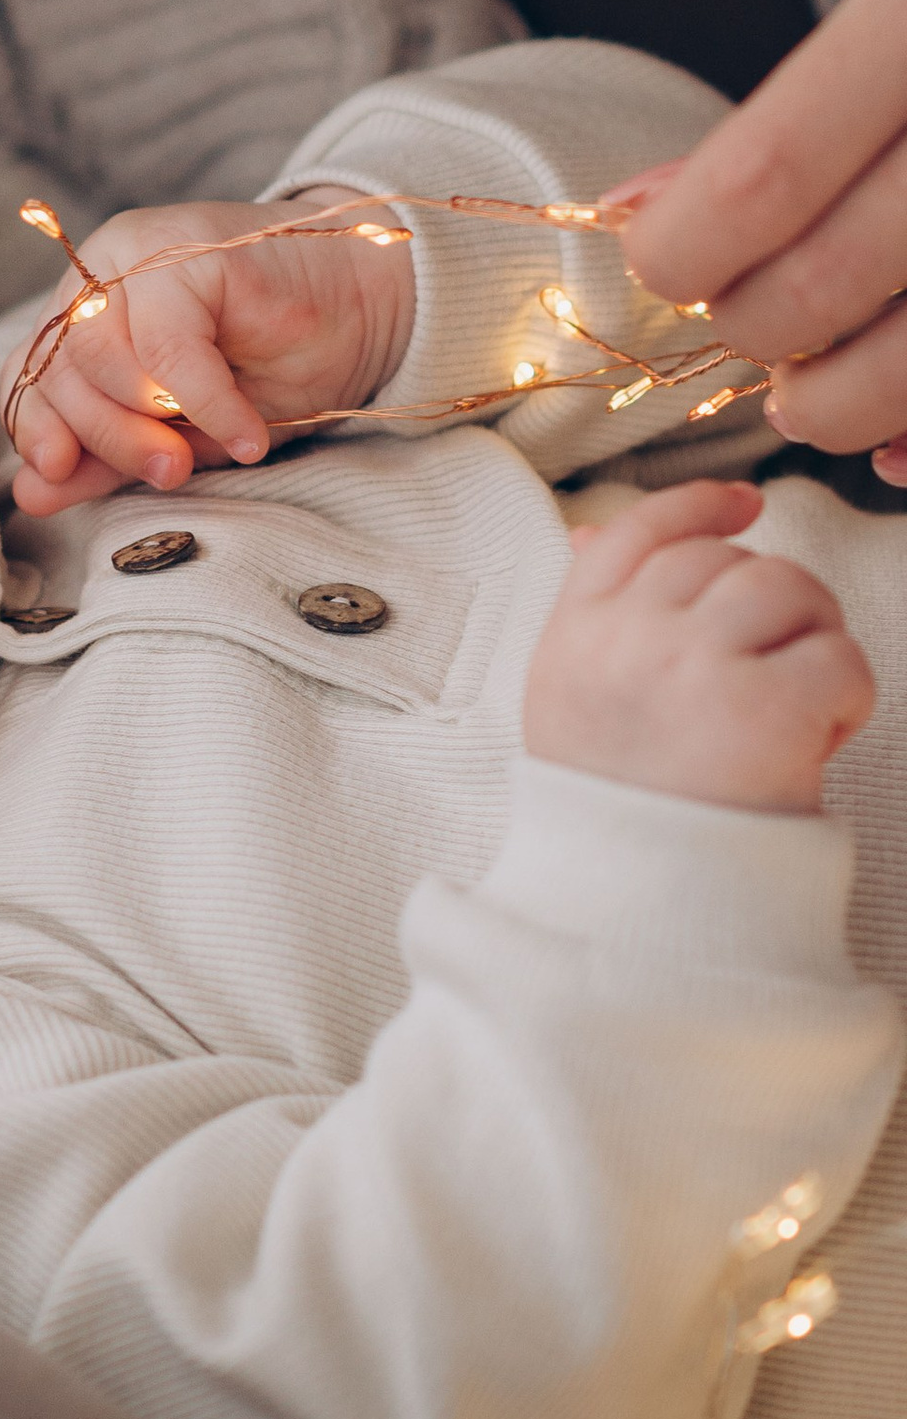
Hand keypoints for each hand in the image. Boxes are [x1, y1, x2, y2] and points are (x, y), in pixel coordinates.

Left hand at [3, 189, 413, 515]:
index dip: (36, 429)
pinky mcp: (192, 249)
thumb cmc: (274, 365)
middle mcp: (103, 271)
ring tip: (203, 453)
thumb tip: (29, 496)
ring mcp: (142, 252)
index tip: (58, 477)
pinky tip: (246, 437)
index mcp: (88, 306)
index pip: (26, 372)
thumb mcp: (182, 429)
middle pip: (58, 367)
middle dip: (105, 437)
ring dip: (147, 421)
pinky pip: (171, 347)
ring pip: (101, 355)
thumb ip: (108, 456)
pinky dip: (206, 404)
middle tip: (167, 474)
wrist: (368, 305)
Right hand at [526, 478, 872, 813]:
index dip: (696, 505)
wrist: (638, 915)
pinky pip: (837, 655)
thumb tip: (586, 534)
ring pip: (786, 587)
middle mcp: (630, 639)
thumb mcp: (569, 700)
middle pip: (725, 560)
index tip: (743, 503)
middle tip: (779, 664)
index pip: (636, 532)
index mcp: (576, 636)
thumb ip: (588, 617)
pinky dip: (849, 693)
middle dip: (769, 598)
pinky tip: (823, 736)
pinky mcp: (766, 709)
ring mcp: (695, 667)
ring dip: (813, 634)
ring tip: (803, 698)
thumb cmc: (620, 813)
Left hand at [612, 0, 906, 478]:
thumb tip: (636, 208)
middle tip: (739, 326)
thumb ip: (784, 112)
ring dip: (837, 404)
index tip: (658, 263)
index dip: (688, 245)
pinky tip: (896, 441)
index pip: (768, 172)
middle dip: (754, 328)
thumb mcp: (900, 5)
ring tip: (803, 398)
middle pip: (827, 279)